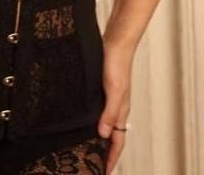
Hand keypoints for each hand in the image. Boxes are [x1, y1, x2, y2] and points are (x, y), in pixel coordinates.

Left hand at [97, 38, 134, 173]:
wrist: (115, 42)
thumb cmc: (117, 64)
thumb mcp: (114, 90)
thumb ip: (109, 112)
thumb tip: (102, 134)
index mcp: (121, 111)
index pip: (117, 141)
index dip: (110, 158)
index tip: (103, 172)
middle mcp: (115, 107)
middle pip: (111, 136)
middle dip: (104, 151)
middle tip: (92, 165)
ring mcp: (108, 98)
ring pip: (103, 123)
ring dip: (97, 136)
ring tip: (86, 147)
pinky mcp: (101, 89)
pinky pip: (97, 111)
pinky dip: (92, 120)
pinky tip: (81, 119)